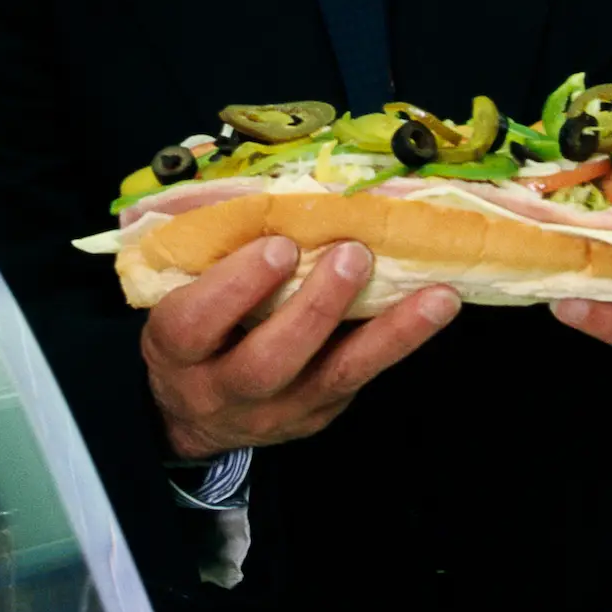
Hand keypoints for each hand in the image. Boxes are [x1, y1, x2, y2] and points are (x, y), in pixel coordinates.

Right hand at [141, 236, 460, 459]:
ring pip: (333, 377)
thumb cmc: (191, 332)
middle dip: (314, 307)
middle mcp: (222, 390)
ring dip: (388, 334)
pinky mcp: (318, 415)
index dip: (237, 285)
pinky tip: (434, 308)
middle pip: (267, 361)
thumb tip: (276, 195)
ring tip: (435, 296)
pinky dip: (398, 341)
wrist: (190, 414)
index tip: (278, 244)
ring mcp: (276, 411)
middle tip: (354, 254)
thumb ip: (212, 260)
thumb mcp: (178, 297)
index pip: (197, 323)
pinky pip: (359, 378)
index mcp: (177, 350)